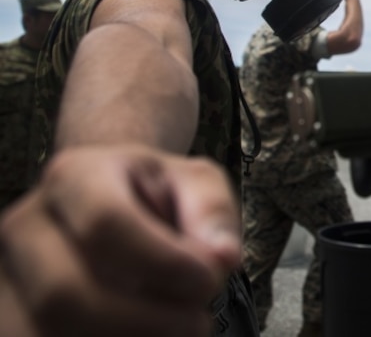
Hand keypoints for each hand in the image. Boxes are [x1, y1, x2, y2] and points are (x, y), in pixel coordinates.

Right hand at [0, 144, 241, 336]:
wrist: (111, 200)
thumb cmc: (157, 194)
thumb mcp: (196, 182)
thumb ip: (212, 214)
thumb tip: (222, 259)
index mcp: (74, 177)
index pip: (104, 223)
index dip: (161, 262)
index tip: (208, 280)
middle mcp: (26, 226)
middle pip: (62, 296)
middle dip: (143, 321)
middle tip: (197, 320)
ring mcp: (7, 278)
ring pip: (46, 335)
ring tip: (175, 329)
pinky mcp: (9, 318)